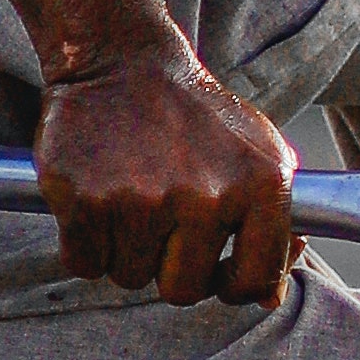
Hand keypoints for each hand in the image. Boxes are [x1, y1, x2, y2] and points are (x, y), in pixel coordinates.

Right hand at [36, 43, 298, 305]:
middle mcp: (206, 196)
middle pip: (183, 290)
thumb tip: (270, 298)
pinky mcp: (86, 200)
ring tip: (129, 198)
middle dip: (168, 267)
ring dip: (125, 250)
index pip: (255, 280)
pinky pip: (84, 264)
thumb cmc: (193, 114)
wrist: (120, 61)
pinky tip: (96, 201)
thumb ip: (275, 224)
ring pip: (130, 276)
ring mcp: (143, 200)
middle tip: (160, 222)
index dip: (232, 285)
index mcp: (260, 185)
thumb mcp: (257, 153)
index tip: (215, 270)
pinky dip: (84, 244)